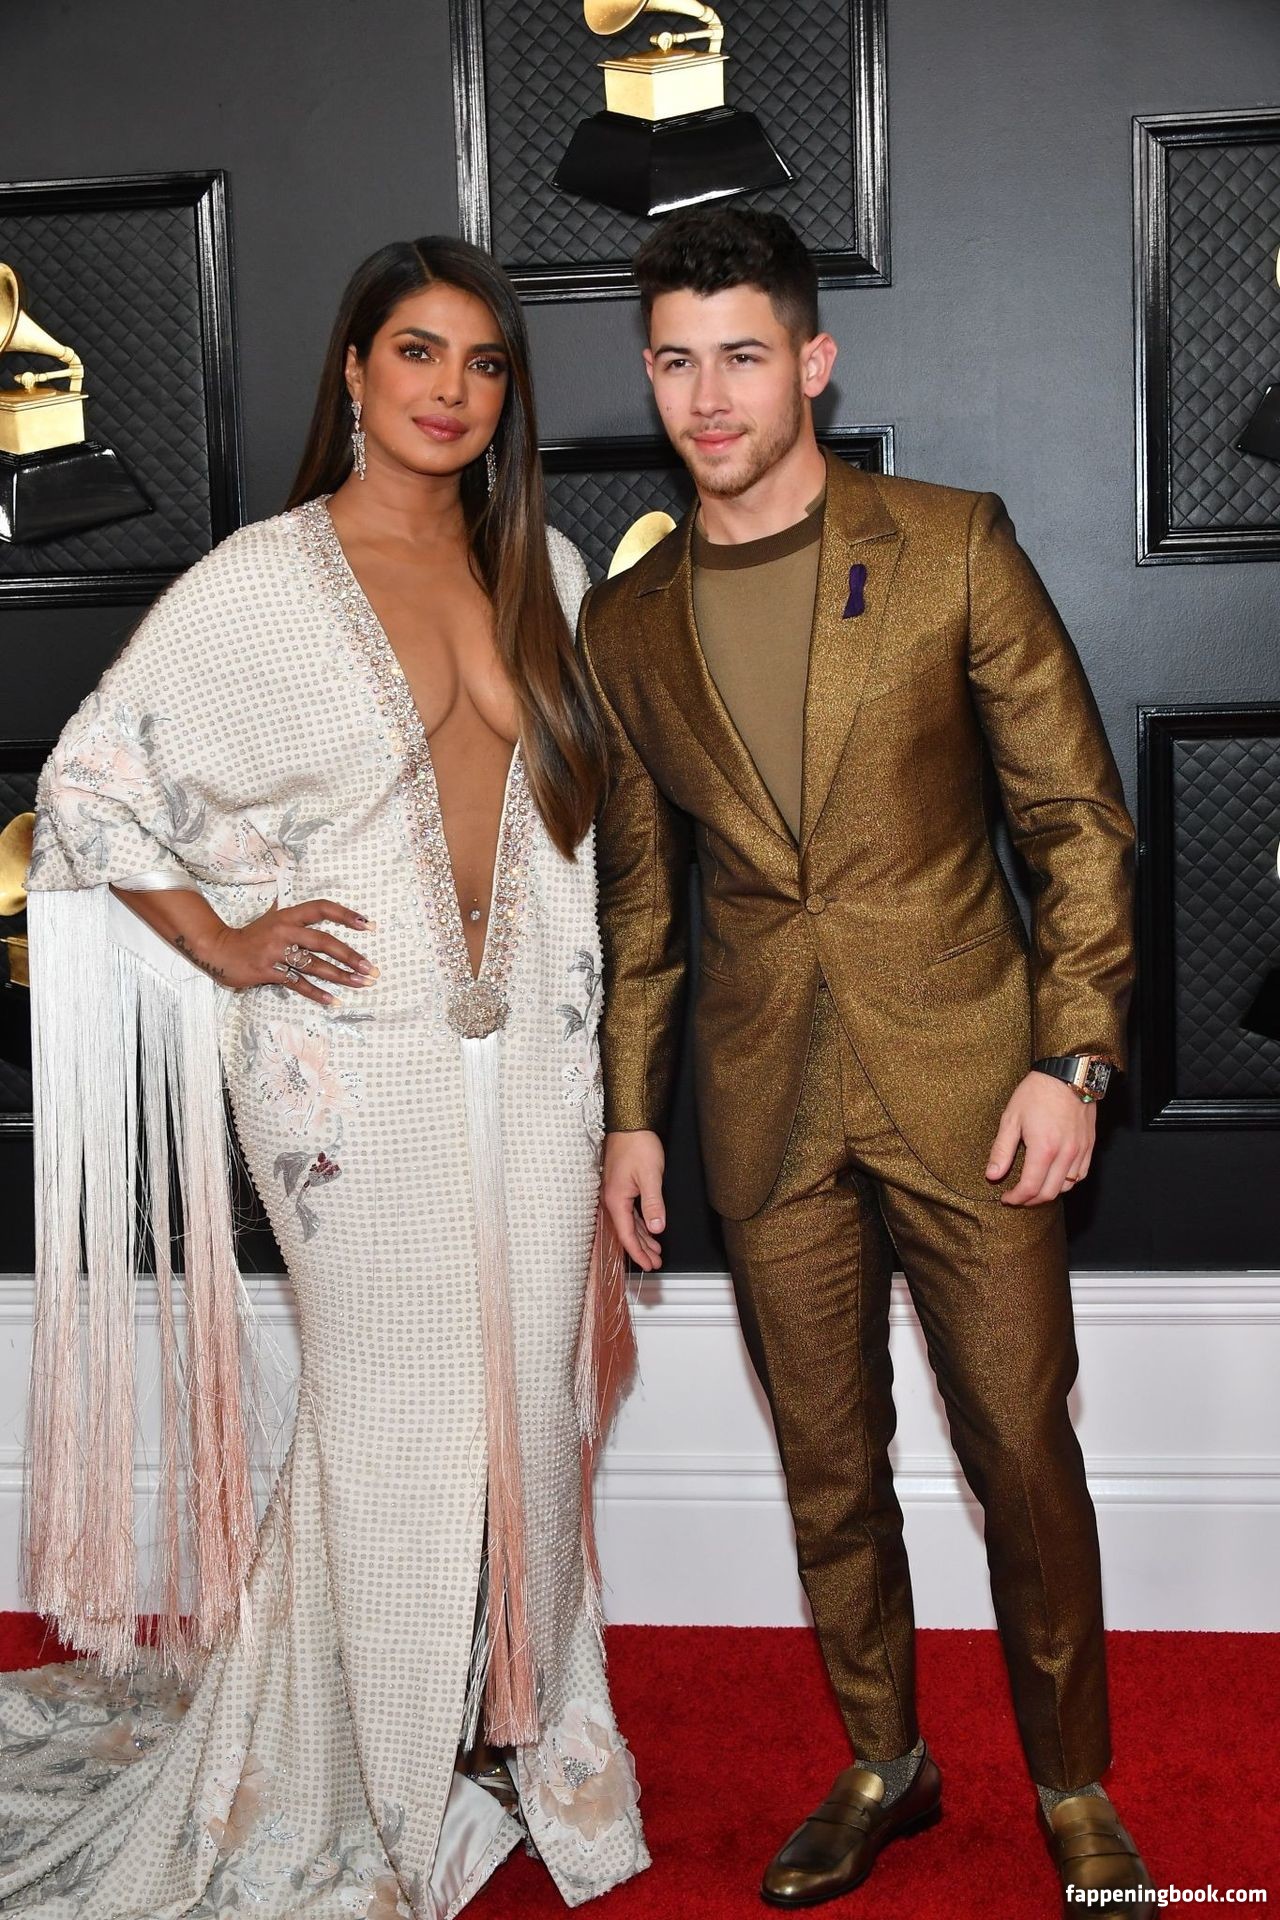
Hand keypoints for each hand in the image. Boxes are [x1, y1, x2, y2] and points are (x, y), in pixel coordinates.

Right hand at [201, 899, 376, 1004]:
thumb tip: (319, 909)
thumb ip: (295, 915)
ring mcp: (276, 952)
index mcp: (288, 916)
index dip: (346, 915)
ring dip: (341, 976)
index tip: (368, 925)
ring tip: (362, 984)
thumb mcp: (273, 918)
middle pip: (324, 941)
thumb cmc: (251, 936)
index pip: (322, 908)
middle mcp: (284, 931)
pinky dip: (316, 993)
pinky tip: (333, 1000)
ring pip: (314, 965)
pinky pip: (298, 984)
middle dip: (350, 955)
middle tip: (371, 968)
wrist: (219, 950)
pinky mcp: (269, 972)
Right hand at [603, 1129, 665, 1270]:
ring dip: (643, 1237)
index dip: (638, 1253)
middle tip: (655, 1263)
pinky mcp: (620, 1186)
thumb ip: (653, 1204)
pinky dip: (641, 1223)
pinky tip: (649, 1228)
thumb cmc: (638, 1145)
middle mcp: (612, 1199)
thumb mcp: (650, 1176)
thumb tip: (657, 1229)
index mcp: (616, 1200)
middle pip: (627, 1232)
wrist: (630, 1124)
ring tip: (655, 1251)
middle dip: (642, 1249)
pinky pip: (630, 1212)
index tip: (649, 1265)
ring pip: (629, 1222)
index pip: (627, 1235)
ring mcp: (615, 1193)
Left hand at [985, 1070, 1095, 1205]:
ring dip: (1048, 1193)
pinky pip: (1081, 1174)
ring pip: (1067, 1187)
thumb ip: (1001, 1151)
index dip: (1016, 1198)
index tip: (1006, 1197)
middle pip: (1049, 1193)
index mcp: (1043, 1149)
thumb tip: (992, 1175)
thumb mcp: (1011, 1119)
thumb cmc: (1037, 1093)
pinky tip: (1055, 1177)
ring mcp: (1080, 1151)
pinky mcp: (1089, 1146)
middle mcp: (1065, 1154)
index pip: (1030, 1188)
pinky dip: (1067, 1182)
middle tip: (1017, 1197)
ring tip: (1034, 1188)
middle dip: (1030, 1200)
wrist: (1068, 1074)